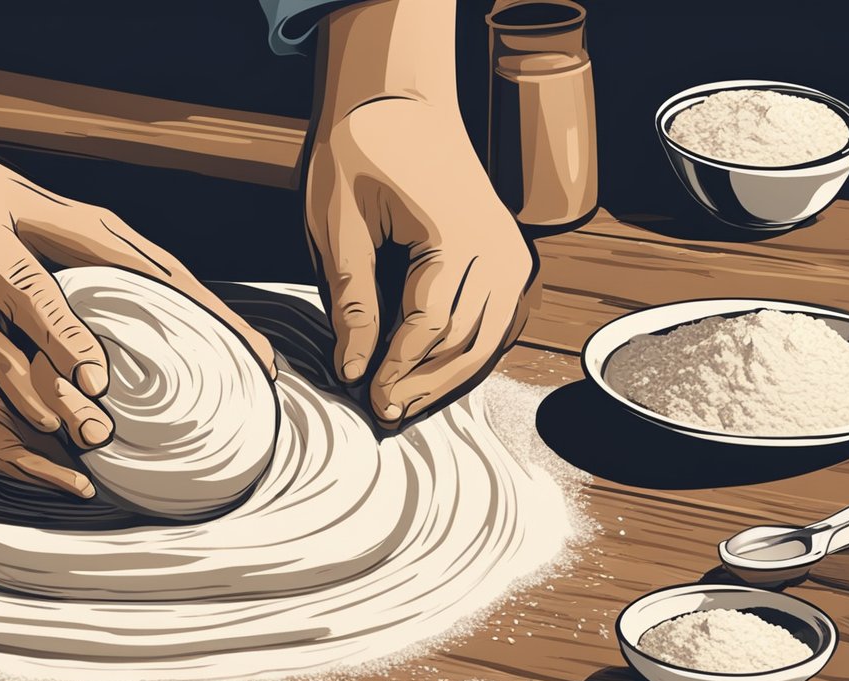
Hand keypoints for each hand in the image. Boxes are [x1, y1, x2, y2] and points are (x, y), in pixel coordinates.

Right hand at [0, 49, 272, 495]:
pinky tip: (21, 463)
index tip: (100, 380)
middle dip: (56, 408)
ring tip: (77, 471)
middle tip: (104, 441)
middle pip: (2, 361)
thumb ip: (49, 230)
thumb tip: (136, 262)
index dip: (64, 340)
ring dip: (24, 439)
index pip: (25, 293)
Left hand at [307, 1, 533, 426]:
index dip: (398, 370)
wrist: (399, 99)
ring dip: (448, 378)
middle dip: (424, 384)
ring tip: (408, 403)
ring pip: (488, 338)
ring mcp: (510, 250)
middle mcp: (495, 246)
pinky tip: (436, 373)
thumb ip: (351, 299)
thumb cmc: (360, 152)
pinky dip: (469, 352)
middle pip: (465, 341)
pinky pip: (497, 319)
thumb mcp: (338, 224)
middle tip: (385, 413)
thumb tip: (353, 368)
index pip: (428, 325)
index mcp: (453, 234)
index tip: (367, 397)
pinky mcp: (508, 253)